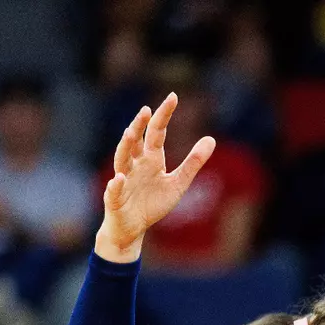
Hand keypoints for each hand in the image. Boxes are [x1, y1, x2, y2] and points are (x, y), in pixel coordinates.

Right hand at [96, 94, 215, 261]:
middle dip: (139, 126)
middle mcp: (134, 165)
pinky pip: (113, 191)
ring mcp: (123, 180)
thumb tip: (211, 139)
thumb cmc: (152, 203)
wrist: (132, 228)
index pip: (157, 133)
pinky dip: (115, 185)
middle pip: (136, 141)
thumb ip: (193, 162)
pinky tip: (119, 178)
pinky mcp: (115, 199)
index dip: (164, 116)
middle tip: (146, 110)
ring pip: (121, 160)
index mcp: (151, 159)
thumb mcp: (178, 183)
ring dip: (125, 146)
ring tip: (130, 133)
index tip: (173, 97)